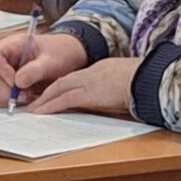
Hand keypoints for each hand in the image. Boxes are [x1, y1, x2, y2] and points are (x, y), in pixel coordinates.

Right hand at [0, 30, 88, 105]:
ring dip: (7, 98)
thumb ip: (35, 69)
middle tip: (25, 95)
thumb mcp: (52, 59)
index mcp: (10, 46)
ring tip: (30, 95)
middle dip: (3, 90)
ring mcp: (1, 75)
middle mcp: (0, 61)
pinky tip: (29, 99)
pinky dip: (12, 103)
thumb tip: (17, 82)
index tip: (15, 82)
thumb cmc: (60, 53)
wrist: (69, 59)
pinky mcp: (5, 89)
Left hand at [24, 55, 144, 116]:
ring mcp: (88, 82)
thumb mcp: (130, 81)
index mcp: (103, 69)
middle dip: (48, 92)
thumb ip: (120, 87)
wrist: (147, 78)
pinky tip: (40, 111)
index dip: (63, 86)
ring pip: (59, 89)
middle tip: (35, 101)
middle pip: (63, 82)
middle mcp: (92, 73)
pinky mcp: (88, 93)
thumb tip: (122, 96)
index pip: (77, 78)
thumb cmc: (145, 80)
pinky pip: (64, 99)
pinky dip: (50, 105)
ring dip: (44, 99)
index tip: (54, 93)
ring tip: (33, 108)